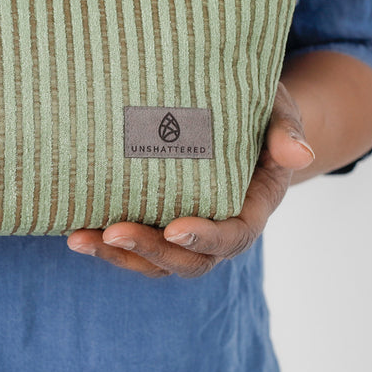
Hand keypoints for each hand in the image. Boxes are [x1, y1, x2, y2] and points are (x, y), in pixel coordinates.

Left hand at [67, 82, 313, 277]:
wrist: (240, 116)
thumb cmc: (260, 111)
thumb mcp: (277, 111)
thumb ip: (284, 131)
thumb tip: (298, 154)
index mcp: (251, 207)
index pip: (233, 235)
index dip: (205, 236)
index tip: (174, 227)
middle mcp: (218, 228)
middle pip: (188, 259)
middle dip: (149, 250)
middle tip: (111, 231)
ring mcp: (185, 229)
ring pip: (155, 261)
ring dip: (117, 255)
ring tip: (79, 238)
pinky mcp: (158, 221)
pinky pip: (135, 244)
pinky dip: (105, 242)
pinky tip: (73, 230)